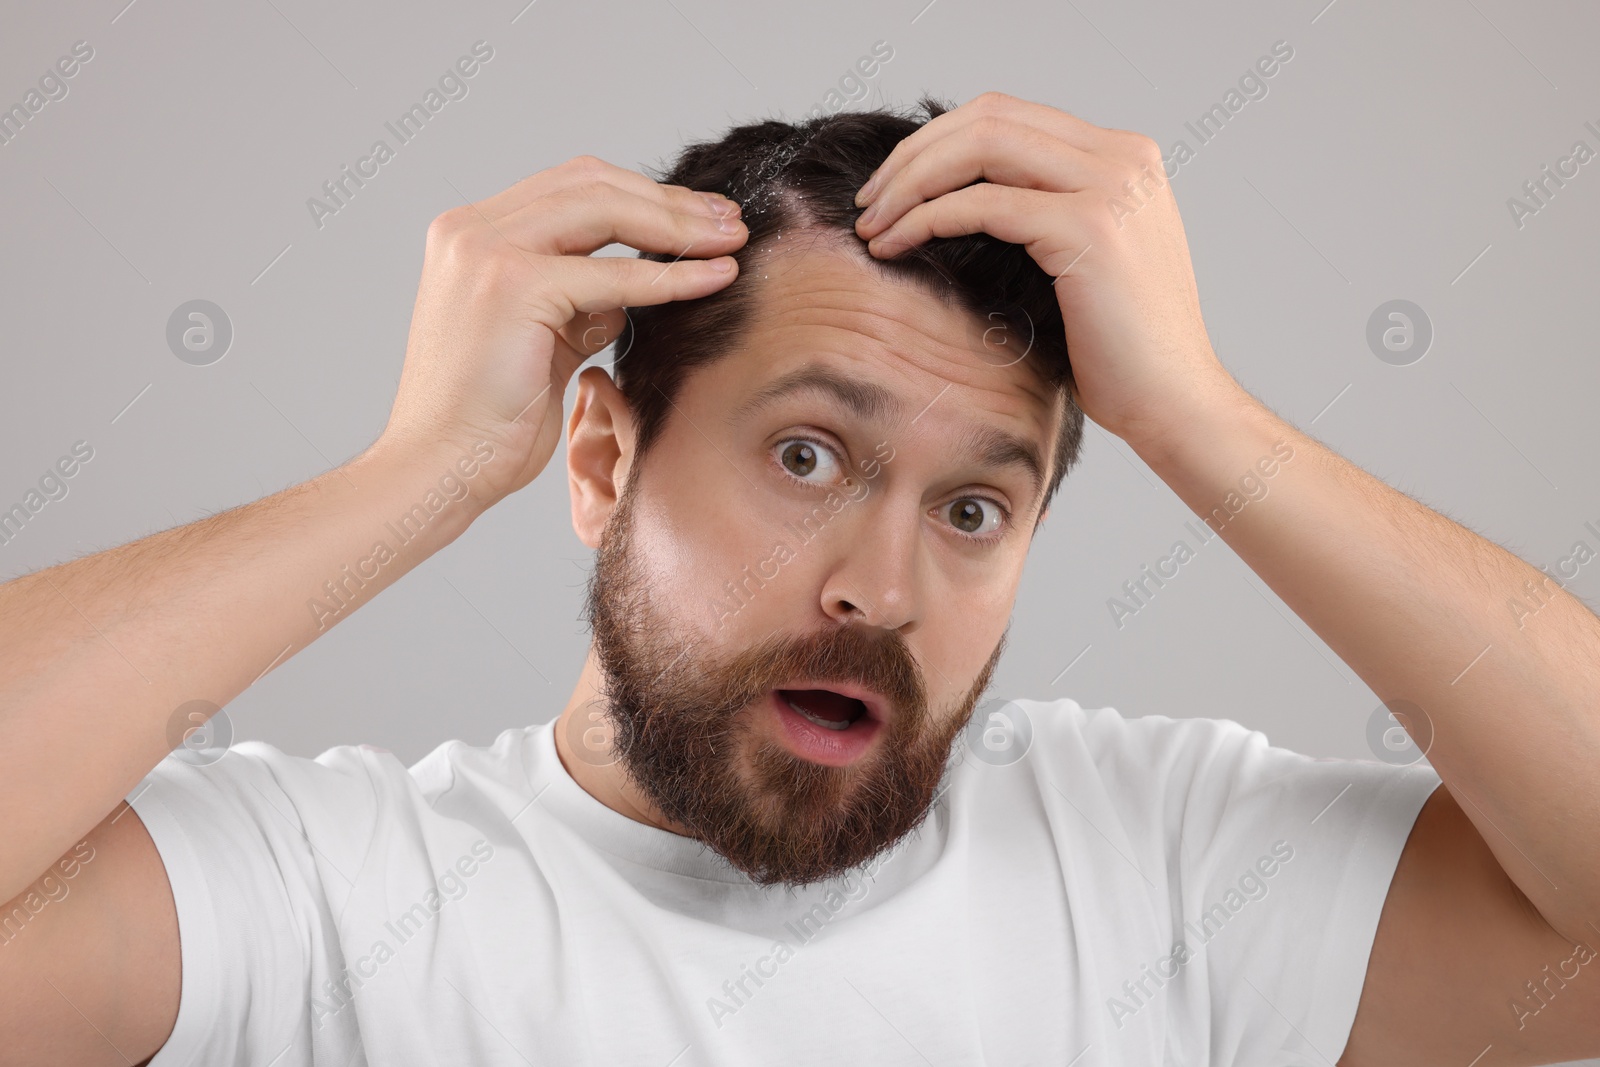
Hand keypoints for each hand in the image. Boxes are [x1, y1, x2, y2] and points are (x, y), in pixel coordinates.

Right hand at [378, 155, 746, 507]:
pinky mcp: (511, 285)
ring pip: (604, 209)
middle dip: (669, 201)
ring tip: (730, 241)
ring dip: (676, 225)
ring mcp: (485, 250)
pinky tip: (713, 278)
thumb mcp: (543, 342)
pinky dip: (668, 277)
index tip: (699, 218)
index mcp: (472, 235)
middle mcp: (470, 230)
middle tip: (728, 220)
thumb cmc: (488, 423)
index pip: (571, 188)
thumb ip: (578, 303)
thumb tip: (631, 288)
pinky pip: (612, 274)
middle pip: (591, 183)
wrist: (438, 469)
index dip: (642, 196)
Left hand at [852, 92, 1239, 448]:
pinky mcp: (1089, 229)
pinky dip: (928, 217)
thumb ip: (1045, 214)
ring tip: (872, 224)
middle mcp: (1123, 157)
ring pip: (981, 147)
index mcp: (1123, 156)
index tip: (892, 186)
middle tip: (868, 202)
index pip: (1009, 114)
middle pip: (989, 116)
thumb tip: (963, 199)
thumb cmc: (1121, 354)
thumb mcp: (1084, 262)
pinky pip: (984, 204)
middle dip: (915, 154)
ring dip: (912, 181)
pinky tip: (896, 244)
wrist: (1173, 404)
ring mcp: (1110, 188)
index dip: (938, 141)